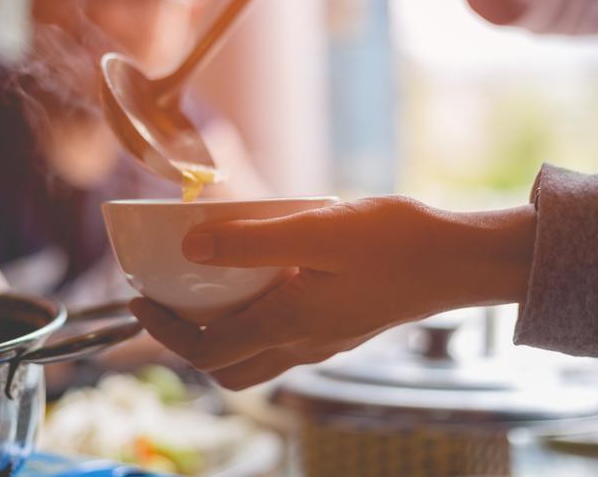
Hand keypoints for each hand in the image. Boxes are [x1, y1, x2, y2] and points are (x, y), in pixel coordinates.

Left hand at [131, 197, 535, 389]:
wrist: (459, 260)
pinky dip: (254, 321)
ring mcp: (323, 340)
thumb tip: (191, 250)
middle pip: (225, 367)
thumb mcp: (317, 230)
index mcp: (290, 323)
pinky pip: (281, 339)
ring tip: (207, 290)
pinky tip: (260, 278)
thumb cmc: (396, 241)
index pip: (205, 348)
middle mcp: (302, 343)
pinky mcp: (340, 327)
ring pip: (254, 358)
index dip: (161, 329)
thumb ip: (251, 242)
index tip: (138, 297)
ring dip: (219, 334)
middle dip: (185, 341)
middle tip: (168, 300)